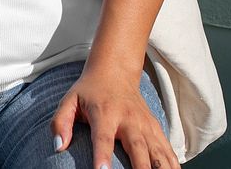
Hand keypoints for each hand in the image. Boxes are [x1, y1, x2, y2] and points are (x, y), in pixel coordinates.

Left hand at [51, 68, 178, 168]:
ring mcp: (146, 124)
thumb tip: (57, 146)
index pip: (103, 137)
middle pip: (137, 148)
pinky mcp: (156, 128)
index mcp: (105, 113)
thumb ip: (60, 122)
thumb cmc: (88, 91)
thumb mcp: (69, 100)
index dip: (103, 156)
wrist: (115, 72)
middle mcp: (129, 119)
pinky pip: (168, 150)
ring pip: (158, 151)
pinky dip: (173, 165)